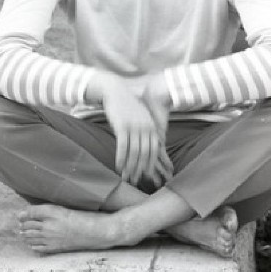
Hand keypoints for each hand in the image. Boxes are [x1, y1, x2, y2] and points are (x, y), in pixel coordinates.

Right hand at [91, 73, 171, 187]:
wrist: (116, 91)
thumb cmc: (128, 106)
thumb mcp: (141, 117)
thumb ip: (146, 129)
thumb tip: (149, 144)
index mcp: (151, 126)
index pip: (154, 149)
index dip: (150, 163)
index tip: (146, 174)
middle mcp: (145, 127)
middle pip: (145, 153)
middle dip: (140, 169)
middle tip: (135, 180)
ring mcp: (134, 127)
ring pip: (134, 152)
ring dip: (130, 167)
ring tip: (126, 176)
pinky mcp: (122, 126)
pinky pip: (123, 146)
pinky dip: (121, 158)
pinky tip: (118, 166)